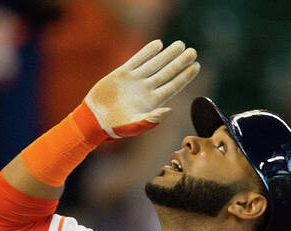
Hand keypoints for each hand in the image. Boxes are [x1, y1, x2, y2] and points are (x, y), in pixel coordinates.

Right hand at [85, 39, 199, 137]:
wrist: (94, 119)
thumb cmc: (116, 127)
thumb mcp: (135, 126)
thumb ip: (152, 119)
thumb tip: (170, 110)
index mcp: (152, 102)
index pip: (173, 86)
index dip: (185, 76)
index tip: (196, 66)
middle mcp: (146, 90)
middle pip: (168, 73)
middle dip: (180, 62)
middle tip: (193, 51)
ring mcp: (135, 81)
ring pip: (155, 64)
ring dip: (168, 54)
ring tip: (180, 44)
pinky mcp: (122, 73)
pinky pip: (138, 59)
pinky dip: (147, 52)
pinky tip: (158, 44)